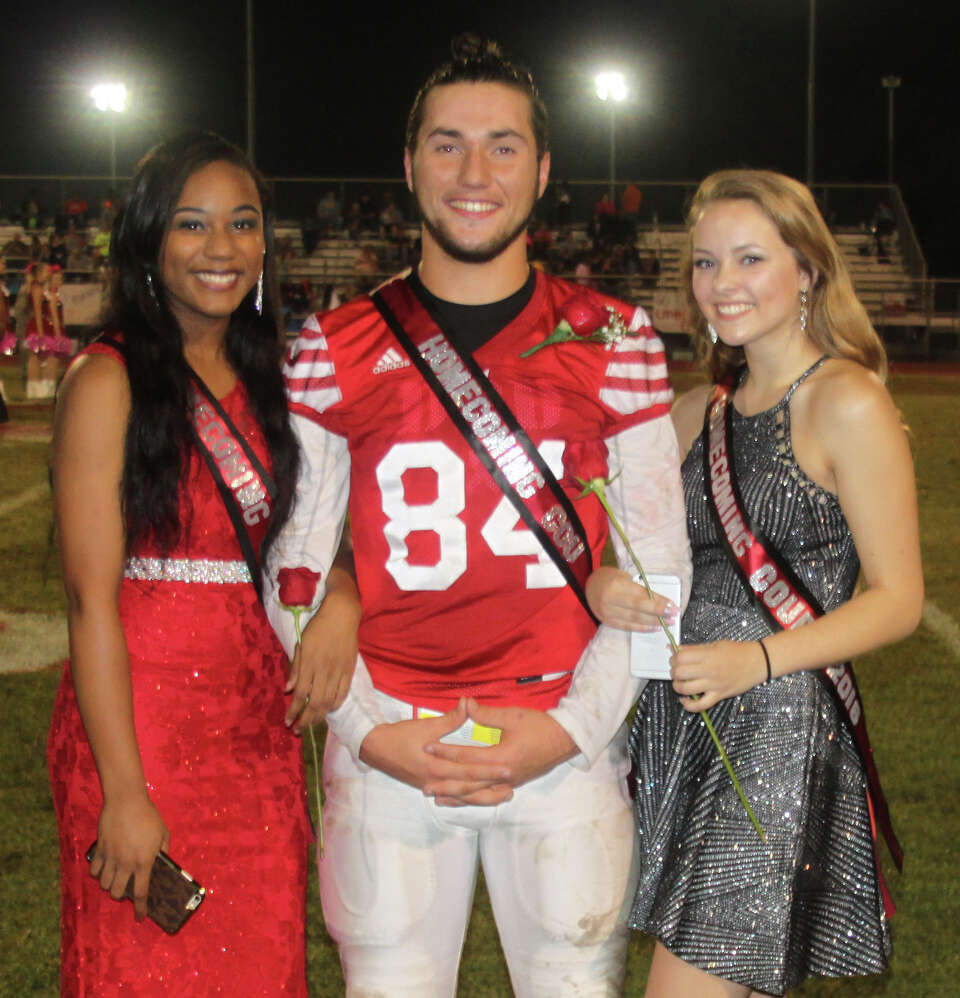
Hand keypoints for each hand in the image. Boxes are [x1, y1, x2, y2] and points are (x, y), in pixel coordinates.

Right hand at [89, 794, 168, 920]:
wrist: (126, 801)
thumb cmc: (148, 815)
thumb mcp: (162, 832)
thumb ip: (163, 849)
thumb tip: (162, 860)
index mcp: (144, 861)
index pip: (141, 892)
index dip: (140, 908)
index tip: (140, 917)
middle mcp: (126, 864)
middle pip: (116, 893)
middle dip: (119, 896)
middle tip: (124, 889)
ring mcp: (111, 858)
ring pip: (103, 884)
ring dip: (108, 885)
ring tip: (114, 878)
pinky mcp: (100, 850)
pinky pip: (94, 871)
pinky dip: (97, 874)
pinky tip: (103, 869)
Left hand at [285, 588, 359, 732]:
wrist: (342, 615)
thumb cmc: (317, 627)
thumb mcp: (301, 644)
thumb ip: (295, 667)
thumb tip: (288, 689)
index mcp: (309, 663)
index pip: (300, 694)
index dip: (293, 711)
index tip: (288, 721)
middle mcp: (324, 670)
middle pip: (315, 702)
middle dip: (305, 720)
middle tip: (298, 730)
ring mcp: (339, 671)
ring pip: (329, 701)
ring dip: (319, 716)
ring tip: (311, 724)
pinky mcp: (350, 670)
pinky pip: (343, 693)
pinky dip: (335, 705)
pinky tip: (328, 710)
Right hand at [359, 699, 512, 803]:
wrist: (375, 749)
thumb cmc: (400, 736)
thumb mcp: (426, 726)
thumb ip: (450, 718)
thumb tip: (467, 703)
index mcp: (436, 766)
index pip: (469, 771)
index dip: (489, 770)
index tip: (508, 768)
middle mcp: (436, 781)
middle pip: (469, 788)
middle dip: (491, 788)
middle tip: (513, 785)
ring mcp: (432, 786)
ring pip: (462, 796)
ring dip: (483, 797)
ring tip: (503, 796)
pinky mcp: (428, 786)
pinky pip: (452, 796)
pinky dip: (467, 798)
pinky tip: (478, 799)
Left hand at [423, 699, 577, 805]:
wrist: (566, 741)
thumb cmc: (540, 726)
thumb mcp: (513, 715)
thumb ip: (486, 714)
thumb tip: (464, 703)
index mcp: (501, 758)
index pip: (466, 757)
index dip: (446, 753)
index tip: (427, 748)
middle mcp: (503, 776)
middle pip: (468, 782)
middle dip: (445, 783)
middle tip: (424, 785)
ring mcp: (509, 783)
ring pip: (477, 794)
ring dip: (456, 796)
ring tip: (437, 798)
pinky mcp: (514, 784)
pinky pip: (489, 796)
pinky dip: (473, 799)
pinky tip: (463, 800)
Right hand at [585, 566, 677, 631]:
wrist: (589, 586)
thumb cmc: (611, 579)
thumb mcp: (625, 578)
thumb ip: (640, 590)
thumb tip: (661, 601)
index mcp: (616, 584)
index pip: (641, 595)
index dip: (658, 601)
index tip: (673, 605)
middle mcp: (610, 599)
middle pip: (638, 608)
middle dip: (658, 613)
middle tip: (674, 615)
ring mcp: (607, 612)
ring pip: (634, 619)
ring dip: (653, 622)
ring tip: (667, 622)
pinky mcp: (607, 621)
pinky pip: (627, 626)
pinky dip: (642, 627)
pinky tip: (654, 627)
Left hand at [670, 640, 768, 710]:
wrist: (758, 662)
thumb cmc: (736, 651)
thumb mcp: (715, 645)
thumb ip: (695, 649)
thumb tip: (676, 650)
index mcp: (707, 655)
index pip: (681, 657)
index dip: (674, 657)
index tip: (675, 658)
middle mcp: (709, 670)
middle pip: (680, 672)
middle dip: (673, 671)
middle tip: (676, 670)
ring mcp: (714, 684)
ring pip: (686, 689)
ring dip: (677, 686)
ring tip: (680, 683)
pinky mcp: (719, 696)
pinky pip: (700, 705)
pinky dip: (689, 705)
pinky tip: (684, 700)